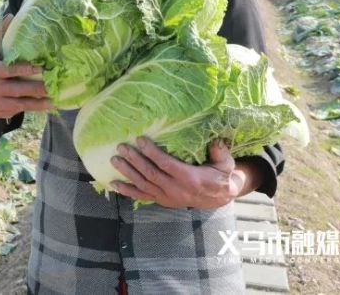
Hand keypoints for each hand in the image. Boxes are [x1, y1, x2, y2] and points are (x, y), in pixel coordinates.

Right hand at [0, 15, 51, 133]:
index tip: (41, 68)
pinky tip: (45, 107)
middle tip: (54, 85)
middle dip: (37, 88)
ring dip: (38, 103)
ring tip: (54, 100)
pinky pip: (16, 112)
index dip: (24, 69)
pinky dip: (31, 109)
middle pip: (17, 89)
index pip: (8, 70)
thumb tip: (11, 15)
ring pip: (19, 104)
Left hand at [110, 137, 247, 208]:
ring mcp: (168, 197)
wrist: (220, 197)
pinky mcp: (163, 201)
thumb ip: (220, 152)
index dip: (152, 152)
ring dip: (127, 172)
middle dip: (134, 160)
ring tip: (114, 160)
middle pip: (151, 174)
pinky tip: (114, 184)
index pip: (166, 164)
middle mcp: (177, 190)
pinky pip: (142, 197)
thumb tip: (215, 141)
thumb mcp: (226, 164)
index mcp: (190, 179)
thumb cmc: (221, 175)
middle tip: (121, 147)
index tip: (140, 139)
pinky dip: (127, 191)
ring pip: (144, 185)